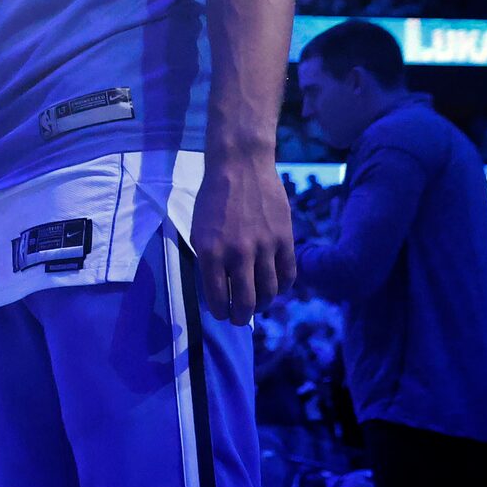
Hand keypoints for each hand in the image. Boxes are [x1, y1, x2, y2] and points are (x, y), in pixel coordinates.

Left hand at [192, 148, 295, 325]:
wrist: (240, 167)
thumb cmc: (213, 200)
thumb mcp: (198, 231)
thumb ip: (208, 260)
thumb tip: (219, 288)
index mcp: (210, 253)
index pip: (217, 297)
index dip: (220, 312)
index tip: (222, 314)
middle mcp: (238, 254)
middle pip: (245, 301)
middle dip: (241, 316)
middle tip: (240, 319)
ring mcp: (264, 247)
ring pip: (269, 291)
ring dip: (263, 304)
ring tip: (258, 305)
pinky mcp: (285, 239)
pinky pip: (288, 274)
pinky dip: (283, 287)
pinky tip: (276, 288)